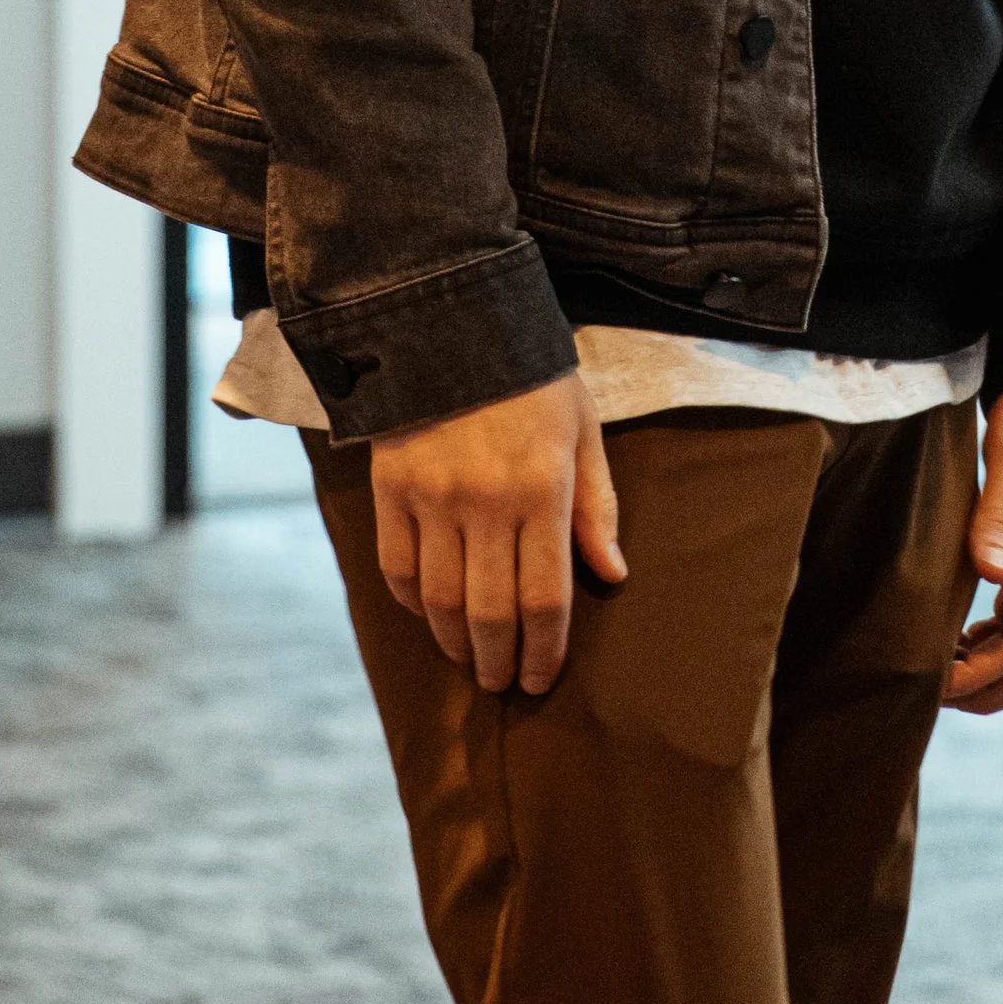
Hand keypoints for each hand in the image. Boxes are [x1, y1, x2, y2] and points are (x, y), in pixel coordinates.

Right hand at [370, 372, 625, 697]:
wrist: (453, 320)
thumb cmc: (532, 378)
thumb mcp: (581, 429)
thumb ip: (597, 505)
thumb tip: (611, 575)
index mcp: (541, 490)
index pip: (543, 598)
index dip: (544, 651)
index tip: (541, 679)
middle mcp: (485, 502)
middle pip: (489, 614)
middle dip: (498, 662)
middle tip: (502, 683)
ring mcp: (432, 498)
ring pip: (440, 602)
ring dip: (455, 643)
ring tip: (469, 658)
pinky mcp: (390, 488)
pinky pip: (396, 568)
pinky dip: (412, 603)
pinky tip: (430, 615)